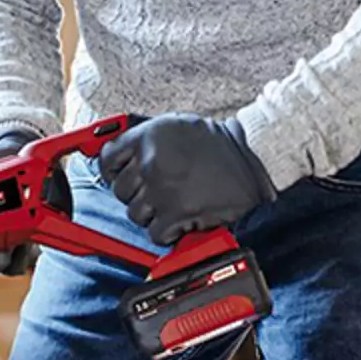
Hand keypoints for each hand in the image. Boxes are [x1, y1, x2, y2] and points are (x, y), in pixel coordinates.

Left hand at [98, 114, 276, 246]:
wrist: (253, 159)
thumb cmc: (218, 145)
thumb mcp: (177, 126)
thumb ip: (147, 139)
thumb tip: (124, 155)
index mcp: (147, 136)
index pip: (107, 159)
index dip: (113, 171)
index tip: (120, 177)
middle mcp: (150, 161)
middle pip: (120, 191)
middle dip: (137, 193)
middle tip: (157, 191)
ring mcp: (162, 189)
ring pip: (135, 214)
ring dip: (153, 213)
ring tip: (173, 202)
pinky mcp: (177, 213)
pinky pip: (155, 233)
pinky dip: (167, 231)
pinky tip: (181, 217)